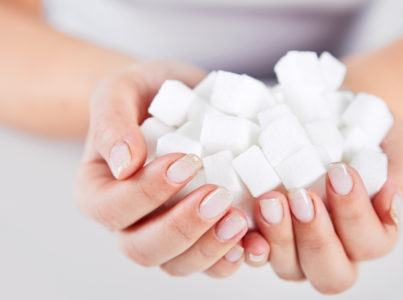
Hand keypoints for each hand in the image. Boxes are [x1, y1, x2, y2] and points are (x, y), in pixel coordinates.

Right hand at [75, 61, 247, 277]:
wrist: (180, 98)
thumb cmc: (146, 94)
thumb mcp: (120, 91)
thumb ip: (112, 122)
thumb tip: (124, 163)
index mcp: (100, 192)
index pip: (111, 209)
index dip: (146, 194)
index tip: (185, 162)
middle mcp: (130, 222)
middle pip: (143, 249)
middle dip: (182, 228)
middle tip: (217, 196)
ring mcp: (167, 232)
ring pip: (178, 265)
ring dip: (209, 250)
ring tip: (239, 221)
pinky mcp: (202, 234)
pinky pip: (213, 263)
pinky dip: (234, 258)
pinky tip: (254, 242)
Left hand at [242, 119, 402, 293]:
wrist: (326, 116)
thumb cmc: (361, 132)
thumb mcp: (389, 138)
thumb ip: (400, 169)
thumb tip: (394, 196)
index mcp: (369, 231)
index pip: (372, 243)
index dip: (358, 216)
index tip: (342, 173)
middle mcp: (335, 248)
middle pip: (332, 274)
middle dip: (317, 237)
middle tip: (302, 197)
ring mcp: (296, 247)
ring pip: (291, 269)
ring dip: (280, 238)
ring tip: (270, 200)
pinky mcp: (265, 235)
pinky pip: (255, 254)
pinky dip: (249, 243)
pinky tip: (242, 219)